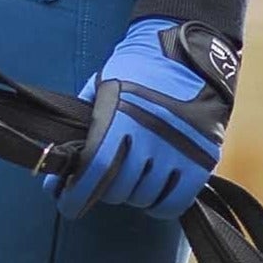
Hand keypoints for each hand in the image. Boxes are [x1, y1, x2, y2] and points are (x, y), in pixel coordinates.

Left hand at [60, 18, 236, 221]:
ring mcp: (178, 150)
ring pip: (145, 197)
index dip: (77, 195)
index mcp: (119, 117)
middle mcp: (149, 136)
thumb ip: (83, 126)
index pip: (95, 170)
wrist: (187, 57)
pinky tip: (151, 194)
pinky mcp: (203, 160)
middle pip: (118, 189)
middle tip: (100, 183)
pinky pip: (176, 201)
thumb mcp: (101, 89)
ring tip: (128, 182)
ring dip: (131, 196)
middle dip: (103, 192)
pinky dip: (160, 205)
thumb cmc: (136, 71)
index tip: (68, 205)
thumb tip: (60, 167)